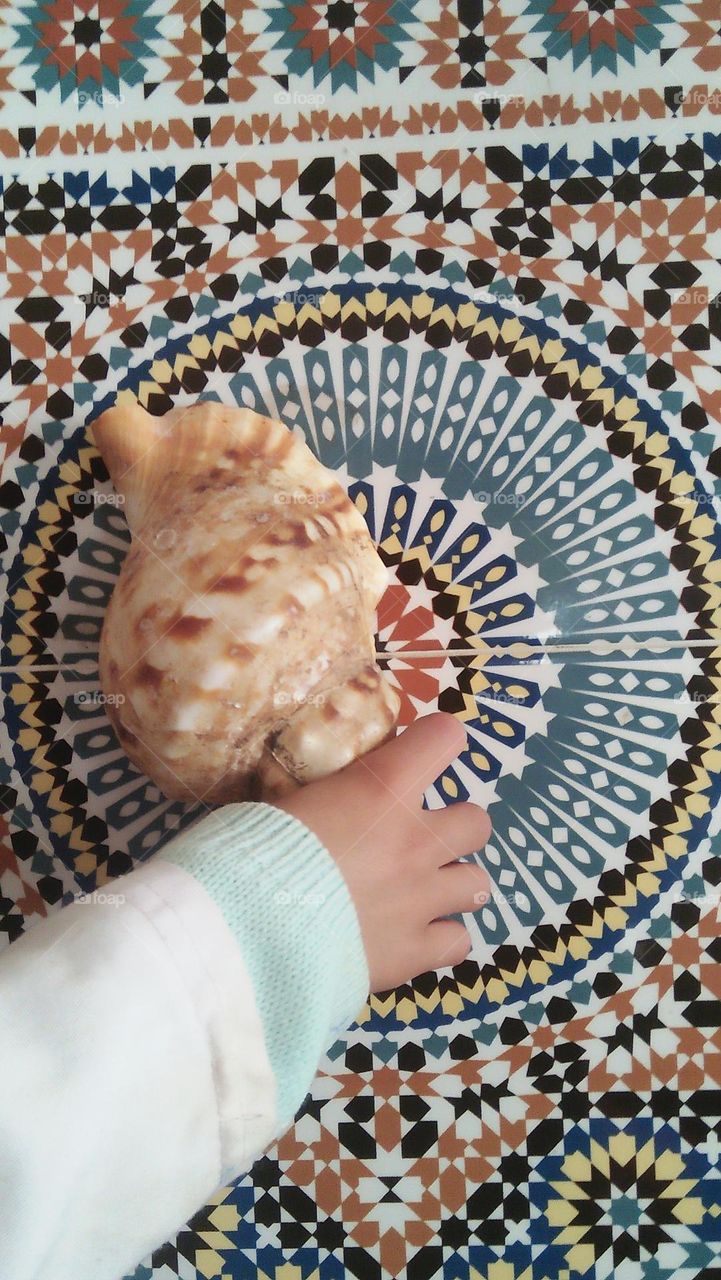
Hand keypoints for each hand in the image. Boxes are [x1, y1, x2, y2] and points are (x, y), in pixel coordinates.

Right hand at [274, 712, 491, 991]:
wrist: (248, 933)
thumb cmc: (250, 854)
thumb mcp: (282, 803)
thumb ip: (318, 797)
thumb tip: (314, 799)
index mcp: (384, 790)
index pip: (444, 738)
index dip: (436, 742)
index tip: (418, 754)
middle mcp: (416, 841)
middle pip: (476, 822)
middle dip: (453, 826)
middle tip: (418, 838)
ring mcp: (422, 900)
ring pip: (478, 884)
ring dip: (452, 883)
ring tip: (422, 891)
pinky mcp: (415, 953)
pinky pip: (458, 941)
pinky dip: (439, 937)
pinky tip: (413, 936)